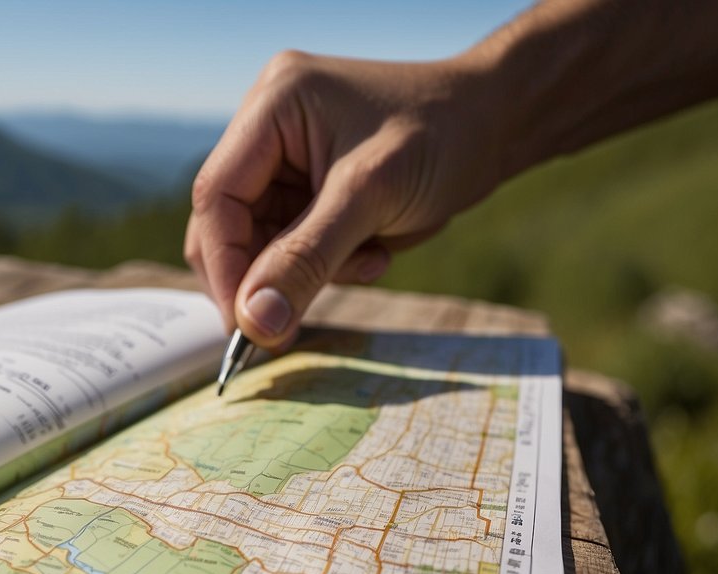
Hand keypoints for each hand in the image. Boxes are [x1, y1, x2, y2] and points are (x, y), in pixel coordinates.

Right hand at [185, 50, 499, 349]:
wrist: (500, 123)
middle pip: (229, 223)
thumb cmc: (444, 137)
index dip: (224, 265)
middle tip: (293, 319)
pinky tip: (373, 251)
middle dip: (266, 272)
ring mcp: (286, 158)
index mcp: (273, 106)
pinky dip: (326, 263)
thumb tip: (253, 324)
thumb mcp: (371, 198)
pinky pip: (291, 244)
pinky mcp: (306, 185)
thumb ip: (306, 260)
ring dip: (306, 270)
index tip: (246, 323)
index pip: (218, 197)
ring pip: (260, 242)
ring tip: (368, 260)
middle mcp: (268, 128)